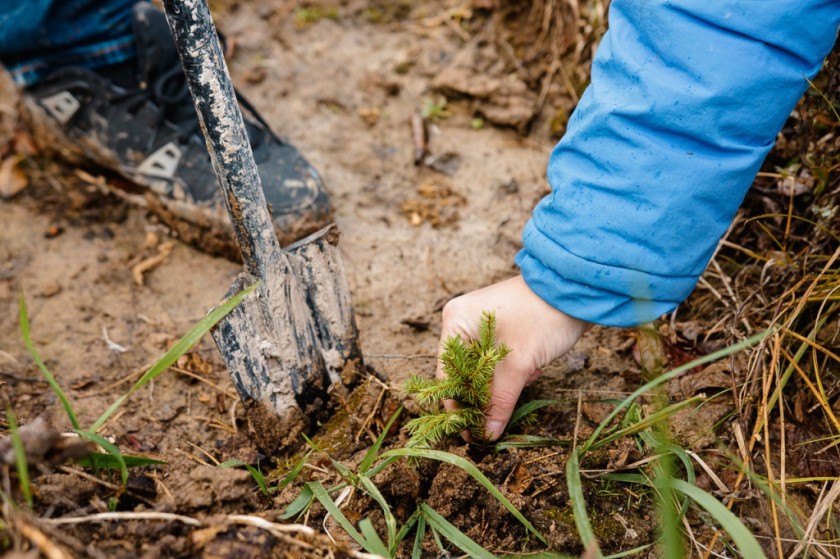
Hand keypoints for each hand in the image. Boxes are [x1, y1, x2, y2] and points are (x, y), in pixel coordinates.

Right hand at [437, 275, 589, 439]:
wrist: (576, 291)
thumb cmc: (541, 318)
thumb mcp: (519, 364)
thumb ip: (499, 401)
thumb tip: (487, 434)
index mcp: (456, 322)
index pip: (447, 373)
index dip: (458, 403)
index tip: (470, 430)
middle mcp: (463, 321)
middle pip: (465, 373)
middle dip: (487, 392)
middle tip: (501, 412)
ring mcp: (482, 324)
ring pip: (484, 370)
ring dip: (505, 383)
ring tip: (528, 375)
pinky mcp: (502, 329)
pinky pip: (498, 361)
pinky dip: (514, 371)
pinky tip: (533, 368)